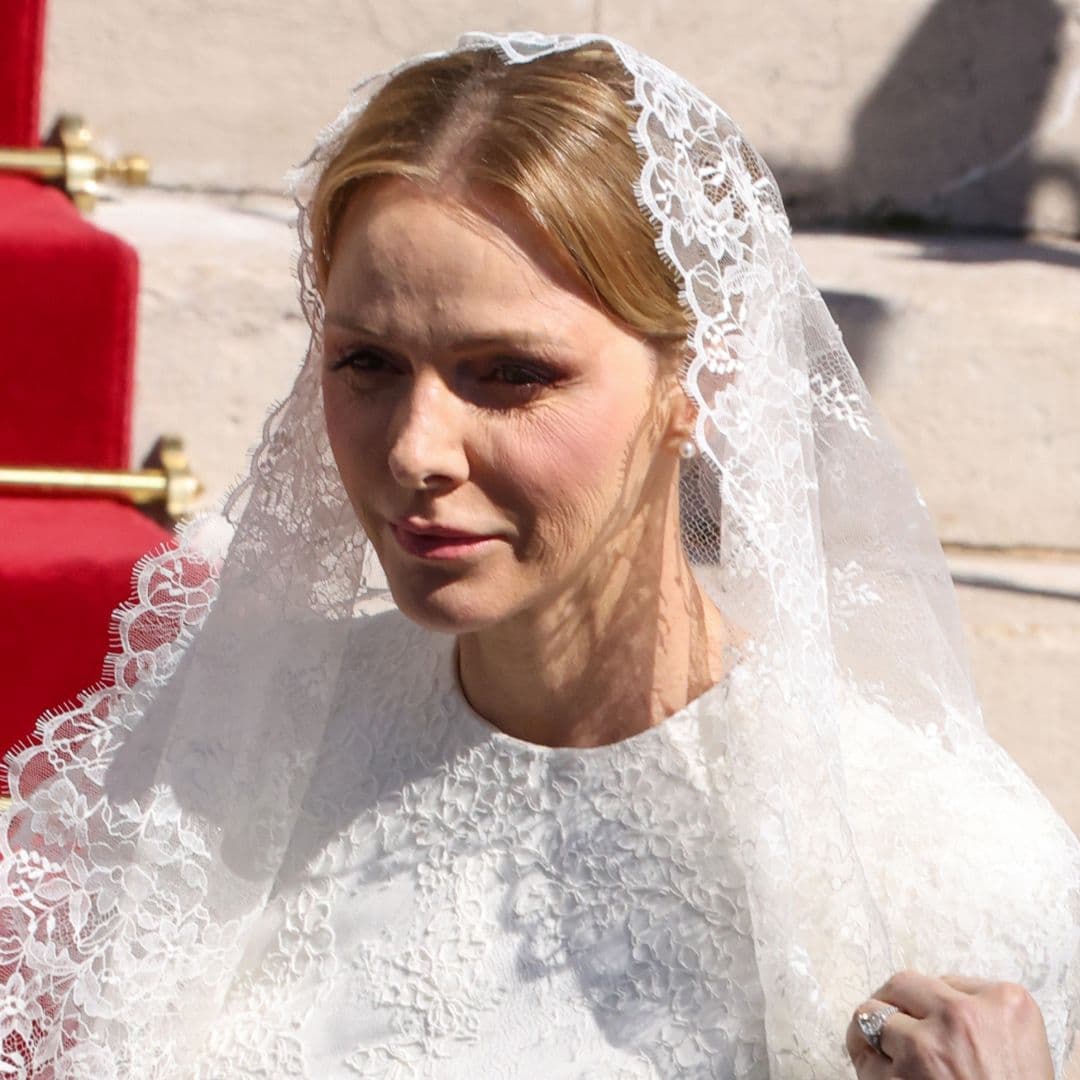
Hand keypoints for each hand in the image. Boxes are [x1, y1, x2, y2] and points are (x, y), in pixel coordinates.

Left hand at [846, 970, 1053, 1078]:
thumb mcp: (1027, 1049)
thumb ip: (987, 1017)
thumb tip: (942, 1003)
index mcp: (1003, 1003)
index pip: (949, 983)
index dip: (940, 1004)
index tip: (938, 1020)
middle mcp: (961, 1016)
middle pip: (903, 984)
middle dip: (896, 1002)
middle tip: (898, 1019)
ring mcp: (926, 1045)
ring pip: (872, 1013)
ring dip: (875, 1029)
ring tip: (881, 1043)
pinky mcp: (898, 1077)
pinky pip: (863, 1052)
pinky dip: (865, 1058)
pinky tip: (874, 1065)